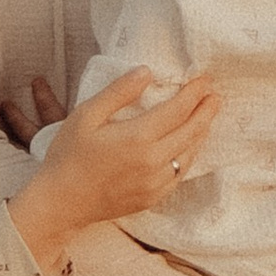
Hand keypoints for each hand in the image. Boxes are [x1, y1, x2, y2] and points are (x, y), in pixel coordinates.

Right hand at [9, 69, 219, 256]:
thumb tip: (146, 72)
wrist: (61, 203)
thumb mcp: (86, 115)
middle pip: (191, 131)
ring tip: (205, 117)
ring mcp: (155, 183)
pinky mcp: (152, 198)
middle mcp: (153, 161)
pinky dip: (188, 156)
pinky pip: (179, 174)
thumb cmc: (68, 156)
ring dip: (200, 133)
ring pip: (189, 154)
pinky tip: (187, 147)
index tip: (203, 81)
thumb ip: (119, 92)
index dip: (194, 93)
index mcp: (138, 137)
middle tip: (214, 95)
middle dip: (206, 110)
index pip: (178, 110)